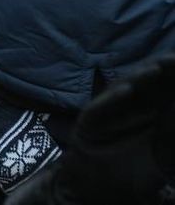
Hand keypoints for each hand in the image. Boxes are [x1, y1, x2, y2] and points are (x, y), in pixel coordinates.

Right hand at [39, 54, 174, 204]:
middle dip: (162, 70)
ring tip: (157, 68)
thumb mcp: (163, 158)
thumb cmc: (131, 175)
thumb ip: (171, 137)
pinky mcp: (88, 121)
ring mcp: (108, 112)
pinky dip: (112, 99)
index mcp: (150, 113)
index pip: (166, 90)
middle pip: (147, 84)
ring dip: (140, 78)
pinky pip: (100, 107)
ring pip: (125, 90)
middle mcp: (129, 107)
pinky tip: (127, 91)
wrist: (94, 188)